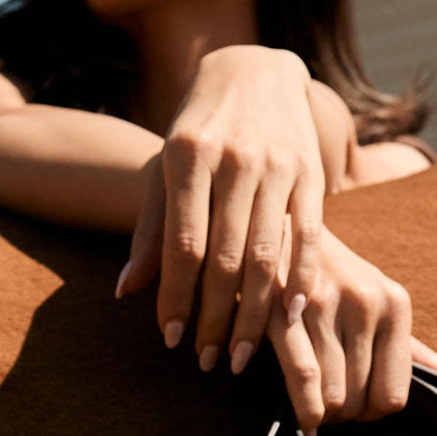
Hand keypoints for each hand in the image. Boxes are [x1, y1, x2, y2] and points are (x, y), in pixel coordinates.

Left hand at [117, 46, 326, 370]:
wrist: (255, 73)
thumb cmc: (200, 132)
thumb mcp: (166, 170)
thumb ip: (150, 230)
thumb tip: (127, 292)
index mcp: (187, 156)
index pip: (182, 245)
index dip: (177, 298)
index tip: (173, 340)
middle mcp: (232, 160)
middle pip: (224, 259)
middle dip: (215, 319)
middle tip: (207, 362)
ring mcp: (275, 166)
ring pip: (266, 256)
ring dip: (255, 315)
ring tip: (241, 356)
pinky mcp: (309, 173)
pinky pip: (308, 238)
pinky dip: (301, 280)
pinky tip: (292, 316)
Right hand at [265, 225, 436, 432]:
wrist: (278, 226)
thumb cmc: (335, 278)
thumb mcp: (380, 305)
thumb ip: (418, 350)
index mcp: (394, 304)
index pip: (393, 396)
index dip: (372, 413)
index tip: (357, 406)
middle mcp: (364, 302)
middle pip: (359, 402)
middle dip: (342, 416)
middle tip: (328, 404)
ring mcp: (323, 304)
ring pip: (332, 399)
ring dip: (318, 416)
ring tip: (309, 404)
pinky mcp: (281, 309)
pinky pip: (303, 382)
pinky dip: (302, 414)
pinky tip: (299, 419)